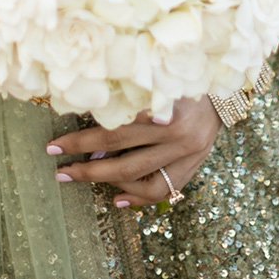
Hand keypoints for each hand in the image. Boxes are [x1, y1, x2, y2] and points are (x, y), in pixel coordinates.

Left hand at [49, 98, 221, 208]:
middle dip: (86, 166)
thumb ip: (128, 102)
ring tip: (79, 179)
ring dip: (105, 182)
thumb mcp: (155, 81)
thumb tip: (92, 134)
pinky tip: (117, 199)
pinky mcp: (194, 165)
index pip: (116, 128)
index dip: (82, 139)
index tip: (55, 145)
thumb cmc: (181, 78)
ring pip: (140, 178)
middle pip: (124, 157)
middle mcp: (180, 133)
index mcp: (168, 107)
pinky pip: (162, 190)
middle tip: (59, 170)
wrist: (224, 88)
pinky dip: (137, 197)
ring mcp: (189, 153)